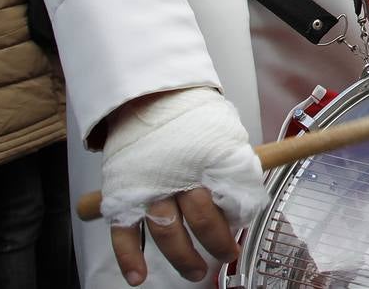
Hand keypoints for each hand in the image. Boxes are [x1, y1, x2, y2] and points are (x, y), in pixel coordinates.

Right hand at [103, 88, 265, 285]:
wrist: (148, 97)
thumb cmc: (190, 118)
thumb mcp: (222, 132)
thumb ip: (232, 163)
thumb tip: (246, 195)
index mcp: (206, 159)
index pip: (230, 196)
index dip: (240, 216)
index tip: (244, 224)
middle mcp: (178, 176)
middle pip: (201, 219)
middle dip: (217, 242)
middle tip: (226, 254)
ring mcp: (148, 188)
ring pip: (167, 232)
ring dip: (183, 258)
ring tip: (196, 273)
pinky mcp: (123, 195)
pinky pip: (123, 232)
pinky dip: (129, 258)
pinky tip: (138, 277)